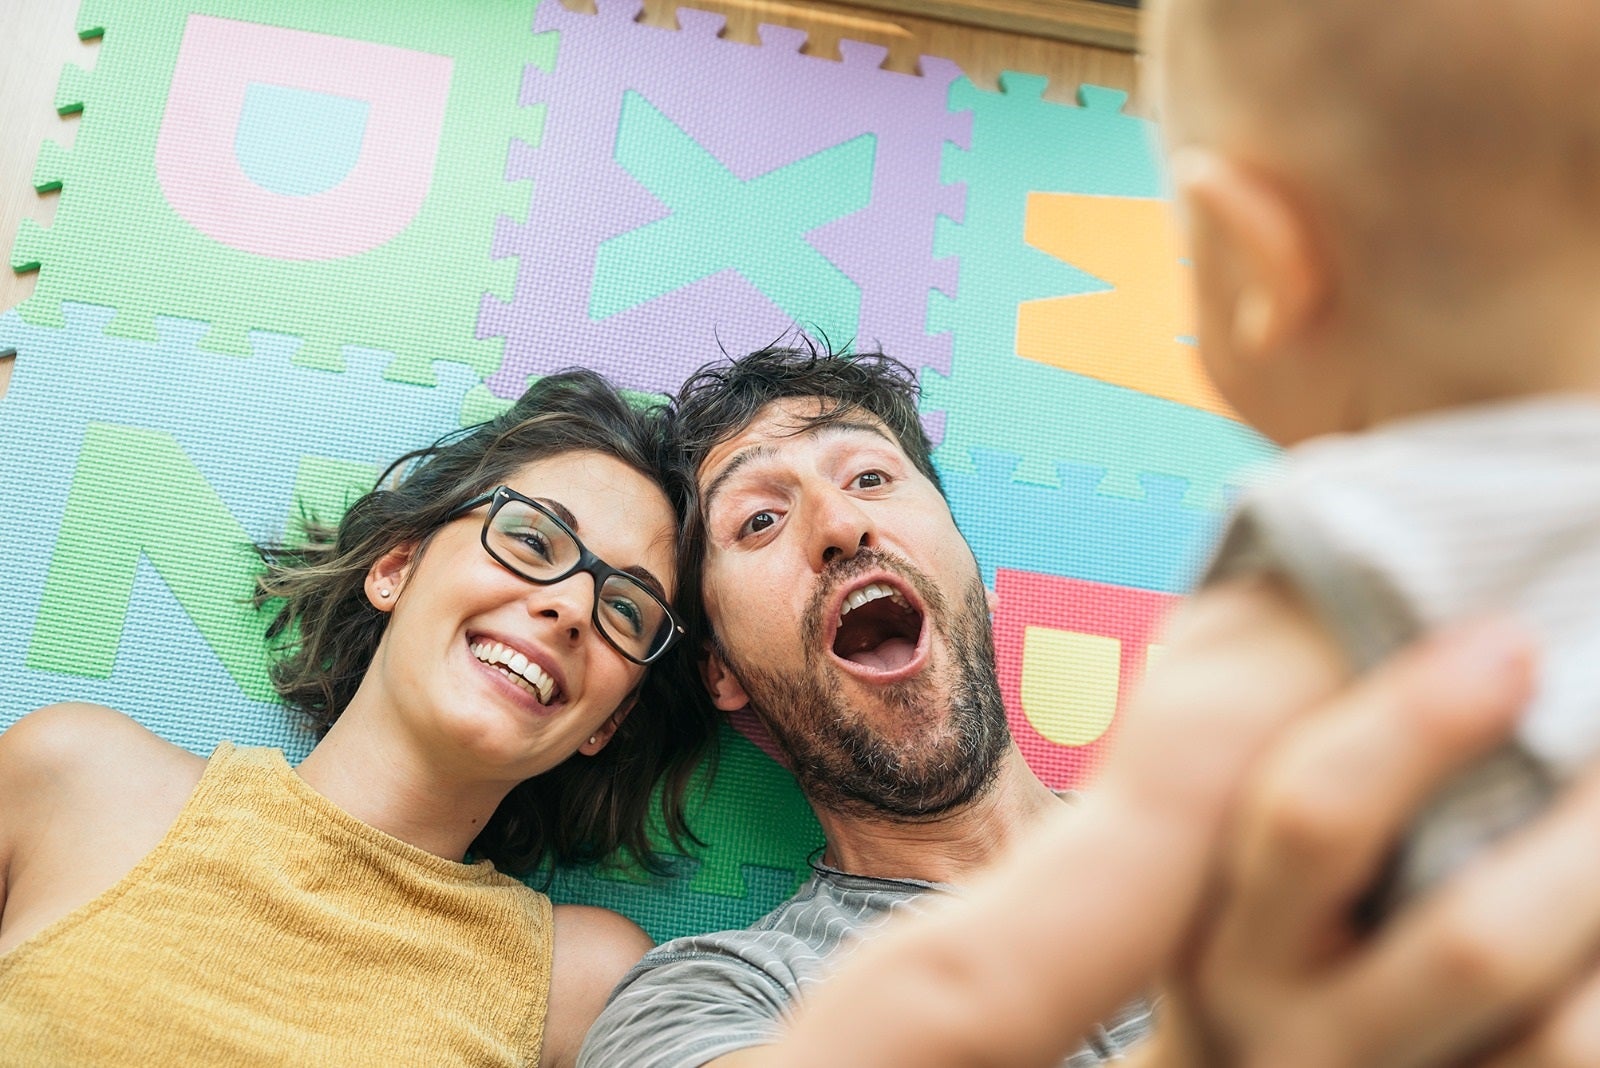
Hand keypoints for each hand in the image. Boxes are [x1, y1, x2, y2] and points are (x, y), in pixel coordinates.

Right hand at [1156, 619, 1599, 1066]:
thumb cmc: (1247, 933)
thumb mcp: (1216, 855)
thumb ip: (1268, 741)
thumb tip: (1370, 592)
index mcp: (1221, 938)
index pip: (1311, 820)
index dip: (1419, 727)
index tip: (1508, 641)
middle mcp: (1295, 1038)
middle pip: (1469, 944)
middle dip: (1583, 832)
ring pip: (1565, 1039)